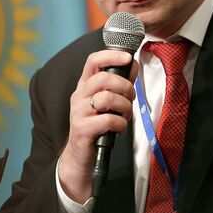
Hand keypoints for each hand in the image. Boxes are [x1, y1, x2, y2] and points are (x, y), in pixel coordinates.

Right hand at [58, 50, 138, 202]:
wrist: (80, 156)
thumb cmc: (97, 126)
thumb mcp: (108, 102)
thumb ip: (120, 83)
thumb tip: (133, 65)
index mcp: (85, 86)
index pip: (92, 61)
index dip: (111, 55)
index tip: (128, 58)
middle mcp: (79, 96)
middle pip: (103, 79)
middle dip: (125, 87)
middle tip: (130, 98)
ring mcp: (79, 112)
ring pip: (107, 98)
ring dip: (124, 107)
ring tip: (125, 116)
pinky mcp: (82, 129)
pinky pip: (109, 119)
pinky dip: (120, 124)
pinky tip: (119, 129)